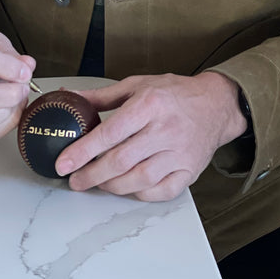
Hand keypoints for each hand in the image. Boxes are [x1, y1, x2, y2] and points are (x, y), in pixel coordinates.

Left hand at [54, 71, 247, 200]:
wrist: (216, 104)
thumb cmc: (174, 93)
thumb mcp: (138, 85)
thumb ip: (103, 96)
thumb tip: (70, 99)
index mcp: (149, 104)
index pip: (109, 133)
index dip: (83, 151)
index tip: (63, 163)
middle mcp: (165, 129)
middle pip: (121, 161)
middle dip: (91, 175)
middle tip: (75, 180)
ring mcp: (179, 153)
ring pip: (138, 180)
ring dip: (112, 186)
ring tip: (97, 183)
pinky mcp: (190, 171)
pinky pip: (160, 191)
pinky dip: (139, 194)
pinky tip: (127, 187)